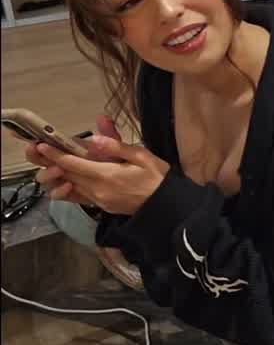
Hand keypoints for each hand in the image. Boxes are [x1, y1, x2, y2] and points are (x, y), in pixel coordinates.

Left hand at [35, 135, 169, 214]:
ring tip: (49, 162)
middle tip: (37, 151)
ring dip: (58, 175)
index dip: (55, 154)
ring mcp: (98, 200)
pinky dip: (68, 187)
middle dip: (51, 162)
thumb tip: (93, 138)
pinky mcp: (101, 206)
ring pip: (70, 186)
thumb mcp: (140, 155)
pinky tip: (65, 179)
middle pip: (67, 175)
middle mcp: (96, 190)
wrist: (165, 206)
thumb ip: (115, 146)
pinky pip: (79, 196)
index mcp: (105, 175)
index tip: (41, 145)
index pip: (73, 163)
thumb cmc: (156, 176)